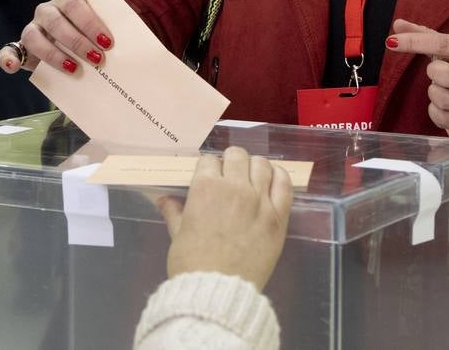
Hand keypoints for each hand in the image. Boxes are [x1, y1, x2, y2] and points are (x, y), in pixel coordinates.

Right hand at [0, 0, 112, 75]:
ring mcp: (33, 28)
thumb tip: (129, 46)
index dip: (91, 23)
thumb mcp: (104, 28)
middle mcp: (48, 11)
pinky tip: (13, 67)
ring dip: (54, 55)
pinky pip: (9, 51)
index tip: (108, 42)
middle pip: (56, 21)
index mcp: (69, 1)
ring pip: (34, 36)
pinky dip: (8, 58)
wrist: (80, 41)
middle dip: (77, 41)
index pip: (76, 6)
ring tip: (74, 69)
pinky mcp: (22, 47)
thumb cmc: (96, 35)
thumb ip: (111, 32)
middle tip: (97, 59)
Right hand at [157, 148, 292, 289]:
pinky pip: (284, 183)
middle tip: (230, 177)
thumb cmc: (192, 265)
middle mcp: (234, 186)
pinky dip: (279, 176)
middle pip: (236, 155)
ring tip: (252, 178)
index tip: (210, 178)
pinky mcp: (278, 215)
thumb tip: (164, 199)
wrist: (217, 292)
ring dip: (254, 167)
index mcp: (205, 187)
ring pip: (261, 164)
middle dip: (230, 163)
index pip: (209, 160)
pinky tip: (274, 179)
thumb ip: (174, 212)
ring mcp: (259, 199)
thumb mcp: (178, 235)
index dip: (209, 168)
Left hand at [385, 19, 448, 131]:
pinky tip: (442, 105)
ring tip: (443, 89)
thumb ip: (424, 35)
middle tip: (439, 73)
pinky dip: (436, 112)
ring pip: (444, 100)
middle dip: (434, 75)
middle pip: (447, 76)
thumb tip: (397, 25)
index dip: (414, 42)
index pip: (440, 44)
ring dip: (435, 94)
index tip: (392, 42)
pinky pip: (445, 119)